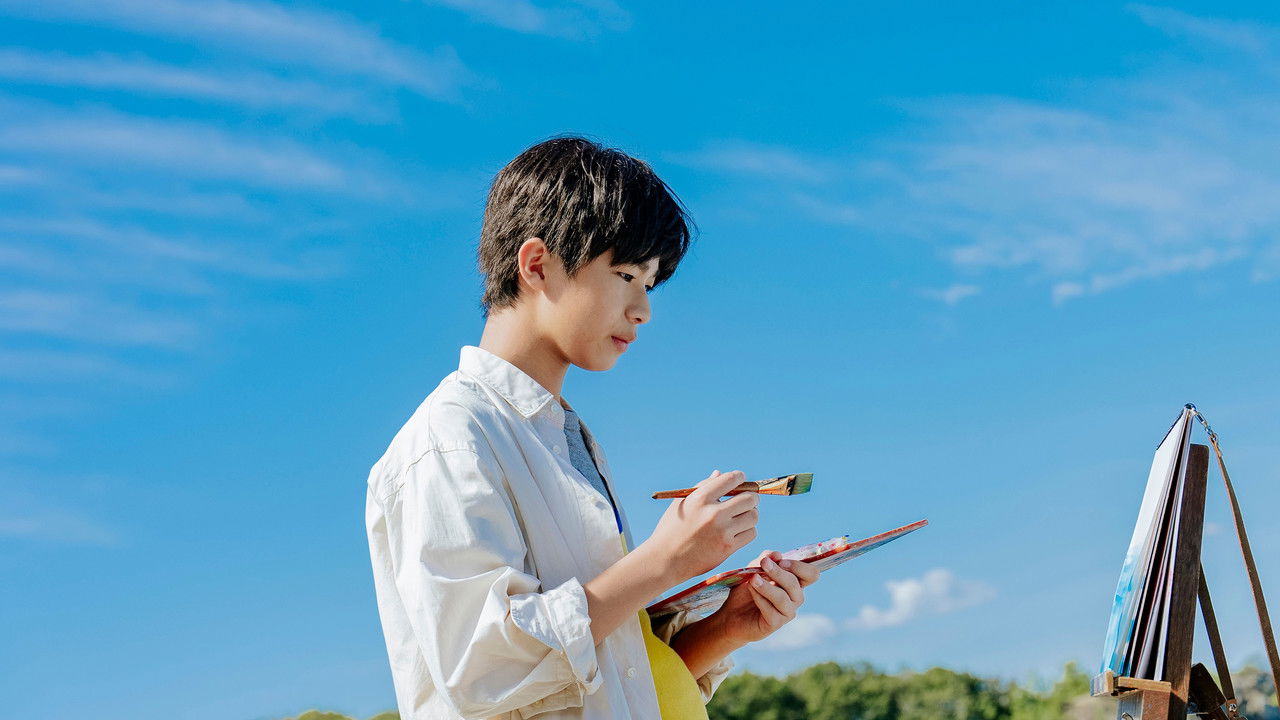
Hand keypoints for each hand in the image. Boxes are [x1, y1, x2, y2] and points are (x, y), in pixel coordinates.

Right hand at [640, 470, 757, 583]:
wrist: (665, 559)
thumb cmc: (671, 528)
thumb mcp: (681, 502)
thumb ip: (702, 486)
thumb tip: (719, 473)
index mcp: (700, 497)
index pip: (731, 479)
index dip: (740, 477)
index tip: (740, 480)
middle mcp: (713, 513)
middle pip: (750, 498)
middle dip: (751, 497)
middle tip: (747, 500)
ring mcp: (722, 532)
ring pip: (753, 516)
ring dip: (750, 514)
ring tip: (741, 516)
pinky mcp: (727, 548)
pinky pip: (751, 533)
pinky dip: (748, 530)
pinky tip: (737, 530)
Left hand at [706, 548, 820, 644]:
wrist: (731, 613)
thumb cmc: (747, 590)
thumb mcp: (754, 569)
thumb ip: (766, 560)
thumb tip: (777, 554)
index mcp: (795, 582)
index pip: (811, 575)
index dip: (800, 567)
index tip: (781, 561)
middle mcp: (795, 598)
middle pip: (795, 584)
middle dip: (778, 572)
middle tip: (763, 563)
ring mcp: (787, 612)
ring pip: (782, 598)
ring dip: (767, 586)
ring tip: (753, 579)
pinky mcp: (775, 624)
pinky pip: (771, 610)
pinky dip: (759, 598)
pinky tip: (750, 590)